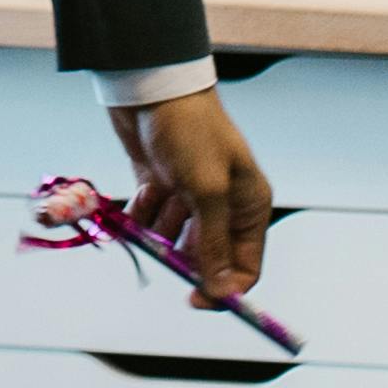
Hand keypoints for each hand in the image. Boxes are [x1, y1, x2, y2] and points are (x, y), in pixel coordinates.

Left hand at [121, 88, 274, 307]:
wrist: (151, 87)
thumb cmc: (190, 131)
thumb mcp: (208, 191)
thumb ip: (212, 243)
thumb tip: (219, 289)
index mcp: (249, 206)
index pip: (245, 265)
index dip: (224, 288)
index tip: (196, 300)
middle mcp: (223, 204)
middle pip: (207, 256)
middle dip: (184, 259)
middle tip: (164, 254)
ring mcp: (190, 195)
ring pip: (174, 239)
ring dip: (158, 236)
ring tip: (151, 213)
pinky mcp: (160, 185)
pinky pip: (150, 219)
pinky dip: (141, 218)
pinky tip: (139, 199)